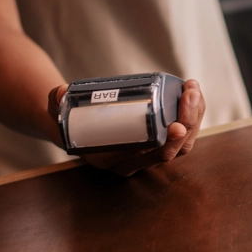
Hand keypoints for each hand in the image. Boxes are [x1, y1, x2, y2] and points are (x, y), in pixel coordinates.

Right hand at [47, 79, 205, 176]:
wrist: (73, 123)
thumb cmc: (68, 117)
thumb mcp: (58, 109)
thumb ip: (56, 101)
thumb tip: (59, 93)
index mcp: (113, 160)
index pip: (148, 158)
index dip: (167, 144)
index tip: (177, 124)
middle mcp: (133, 162)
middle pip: (171, 152)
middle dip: (188, 122)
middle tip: (189, 94)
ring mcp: (147, 154)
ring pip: (182, 145)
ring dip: (195, 117)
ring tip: (193, 88)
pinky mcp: (157, 141)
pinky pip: (182, 135)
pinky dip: (193, 115)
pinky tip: (194, 94)